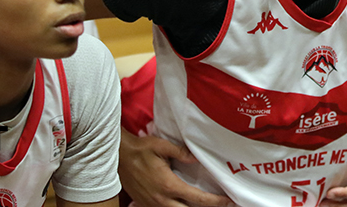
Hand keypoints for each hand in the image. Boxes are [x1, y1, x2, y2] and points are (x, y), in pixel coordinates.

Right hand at [118, 130, 235, 206]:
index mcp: (169, 185)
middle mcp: (162, 199)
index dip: (214, 201)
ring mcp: (153, 204)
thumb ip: (181, 153)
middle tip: (221, 205)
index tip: (227, 201)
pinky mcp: (145, 204)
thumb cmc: (141, 149)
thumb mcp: (162, 146)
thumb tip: (197, 158)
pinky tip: (183, 203)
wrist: (118, 156)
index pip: (197, 198)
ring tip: (204, 204)